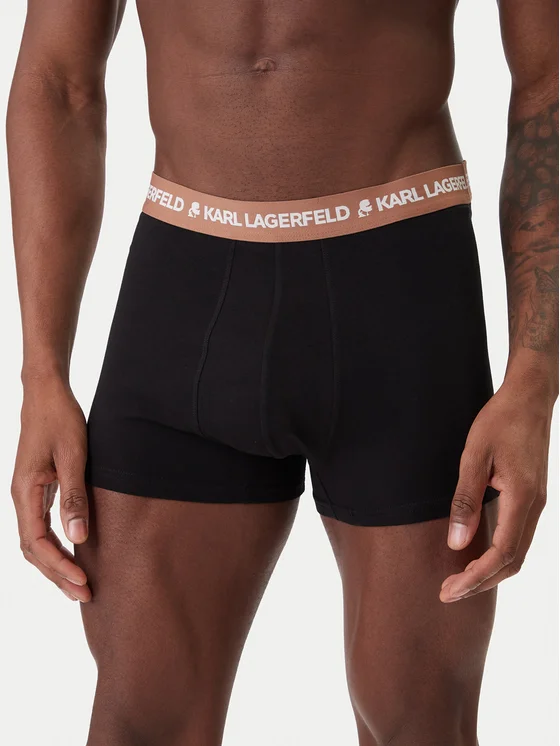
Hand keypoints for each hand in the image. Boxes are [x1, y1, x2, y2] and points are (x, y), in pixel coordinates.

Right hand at [11, 378, 91, 602]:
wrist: (46, 394)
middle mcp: (21, 498)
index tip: (82, 581)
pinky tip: (73, 554)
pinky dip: (55, 547)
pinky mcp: (37, 490)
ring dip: (55, 564)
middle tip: (85, 594)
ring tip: (79, 584)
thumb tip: (78, 537)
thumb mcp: (73, 457)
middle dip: (57, 574)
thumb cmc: (60, 420)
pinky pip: (40, 528)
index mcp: (25, 492)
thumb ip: (75, 497)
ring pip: (35, 542)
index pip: (38, 543)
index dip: (59, 566)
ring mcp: (27, 495)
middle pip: (33, 550)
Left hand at [440, 379, 552, 601]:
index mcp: (522, 497)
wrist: (529, 398)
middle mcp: (535, 506)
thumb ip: (465, 500)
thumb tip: (457, 542)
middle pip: (512, 561)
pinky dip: (499, 555)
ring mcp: (537, 503)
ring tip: (459, 580)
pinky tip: (477, 555)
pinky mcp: (533, 497)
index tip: (449, 589)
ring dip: (490, 571)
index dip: (475, 577)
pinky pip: (519, 537)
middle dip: (480, 582)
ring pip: (518, 552)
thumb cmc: (500, 421)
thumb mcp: (474, 456)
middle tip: (448, 592)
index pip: (501, 554)